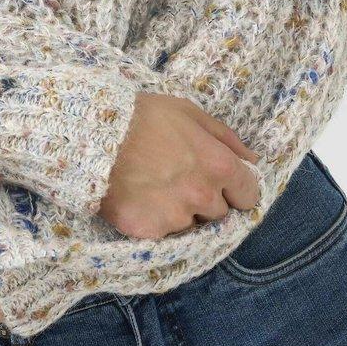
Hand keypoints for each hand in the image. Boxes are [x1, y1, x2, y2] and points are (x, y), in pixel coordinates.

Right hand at [99, 92, 261, 238]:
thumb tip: (252, 159)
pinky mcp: (149, 231)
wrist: (94, 134)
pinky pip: (161, 232)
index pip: (248, 194)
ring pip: (190, 224)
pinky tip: (138, 198)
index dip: (235, 188)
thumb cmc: (144, 116)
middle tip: (178, 179)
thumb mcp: (188, 112)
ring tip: (153, 187)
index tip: (219, 182)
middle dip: (205, 199)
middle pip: (218, 212)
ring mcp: (176, 217)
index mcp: (219, 166)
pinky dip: (153, 219)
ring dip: (179, 211)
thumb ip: (225, 137)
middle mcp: (203, 196)